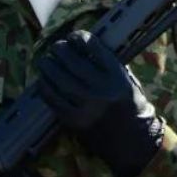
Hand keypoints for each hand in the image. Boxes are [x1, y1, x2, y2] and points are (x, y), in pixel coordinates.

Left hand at [37, 30, 163, 176]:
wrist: (133, 139)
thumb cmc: (131, 106)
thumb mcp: (128, 81)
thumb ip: (110, 66)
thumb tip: (86, 48)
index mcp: (117, 77)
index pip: (95, 49)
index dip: (81, 38)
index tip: (74, 36)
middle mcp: (102, 90)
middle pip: (73, 62)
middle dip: (60, 50)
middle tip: (56, 47)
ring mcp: (86, 106)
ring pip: (58, 80)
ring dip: (48, 67)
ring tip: (45, 61)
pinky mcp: (73, 119)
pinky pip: (52, 99)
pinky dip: (45, 87)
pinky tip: (44, 81)